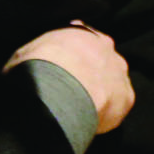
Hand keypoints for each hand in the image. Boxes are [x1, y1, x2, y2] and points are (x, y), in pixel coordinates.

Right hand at [6, 23, 133, 132]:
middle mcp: (105, 47)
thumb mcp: (26, 53)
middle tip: (73, 90)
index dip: (73, 55)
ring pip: (112, 81)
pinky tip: (92, 121)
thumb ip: (38, 54)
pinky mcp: (127, 97)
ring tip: (82, 110)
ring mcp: (119, 71)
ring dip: (101, 92)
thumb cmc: (37, 68)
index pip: (81, 39)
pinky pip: (119, 105)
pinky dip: (108, 113)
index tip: (65, 67)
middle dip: (90, 72)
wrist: (57, 92)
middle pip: (101, 59)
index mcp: (81, 32)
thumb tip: (32, 65)